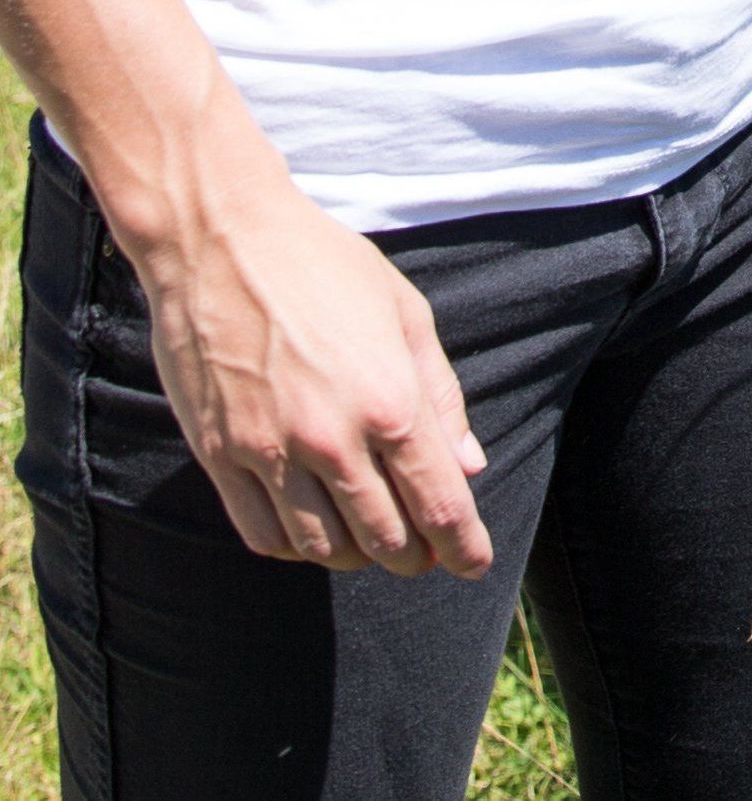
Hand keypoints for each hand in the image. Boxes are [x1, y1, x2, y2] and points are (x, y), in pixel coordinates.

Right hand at [129, 162, 491, 577]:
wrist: (222, 242)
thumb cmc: (327, 268)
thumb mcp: (406, 315)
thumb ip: (441, 397)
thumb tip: (469, 467)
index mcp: (390, 401)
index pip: (438, 502)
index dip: (461, 545)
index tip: (474, 565)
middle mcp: (332, 439)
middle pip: (385, 536)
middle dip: (416, 557)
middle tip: (428, 558)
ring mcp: (270, 453)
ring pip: (323, 547)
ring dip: (358, 558)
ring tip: (376, 546)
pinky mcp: (221, 457)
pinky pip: (263, 535)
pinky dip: (297, 550)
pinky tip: (315, 537)